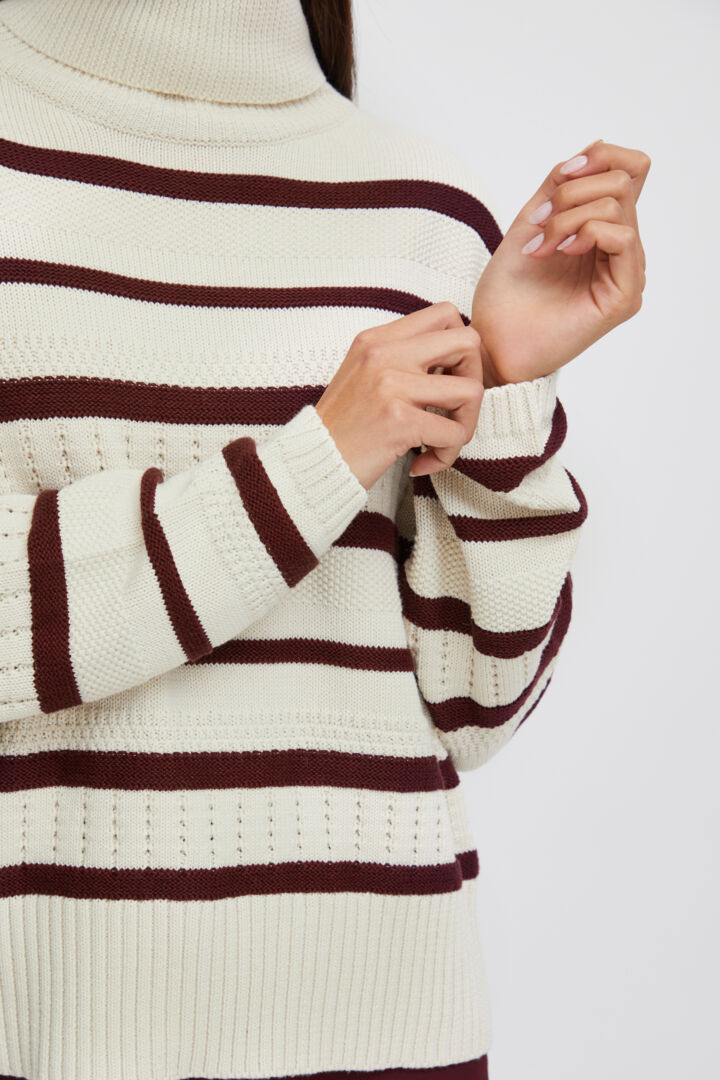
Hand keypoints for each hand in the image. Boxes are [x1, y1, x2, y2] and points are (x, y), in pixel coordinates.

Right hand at [315, 302, 484, 486]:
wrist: (313, 464)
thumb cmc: (343, 428)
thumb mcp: (363, 375)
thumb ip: (400, 359)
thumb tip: (452, 359)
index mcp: (378, 338)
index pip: (446, 314)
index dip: (461, 348)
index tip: (448, 378)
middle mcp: (384, 353)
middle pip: (469, 341)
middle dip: (474, 379)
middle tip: (455, 409)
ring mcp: (391, 385)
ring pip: (471, 391)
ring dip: (466, 424)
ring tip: (442, 442)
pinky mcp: (398, 420)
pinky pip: (454, 433)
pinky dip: (447, 455)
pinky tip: (423, 462)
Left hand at [471, 138, 650, 386]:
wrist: (492, 342)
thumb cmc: (506, 294)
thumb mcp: (530, 222)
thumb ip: (560, 186)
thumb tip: (596, 146)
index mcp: (602, 231)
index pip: (630, 171)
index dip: (600, 157)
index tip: (560, 176)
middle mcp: (621, 250)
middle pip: (624, 180)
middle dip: (573, 190)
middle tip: (539, 222)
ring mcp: (626, 272)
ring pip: (619, 205)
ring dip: (568, 216)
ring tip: (541, 247)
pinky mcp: (625, 296)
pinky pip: (622, 237)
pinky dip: (584, 232)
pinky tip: (558, 253)